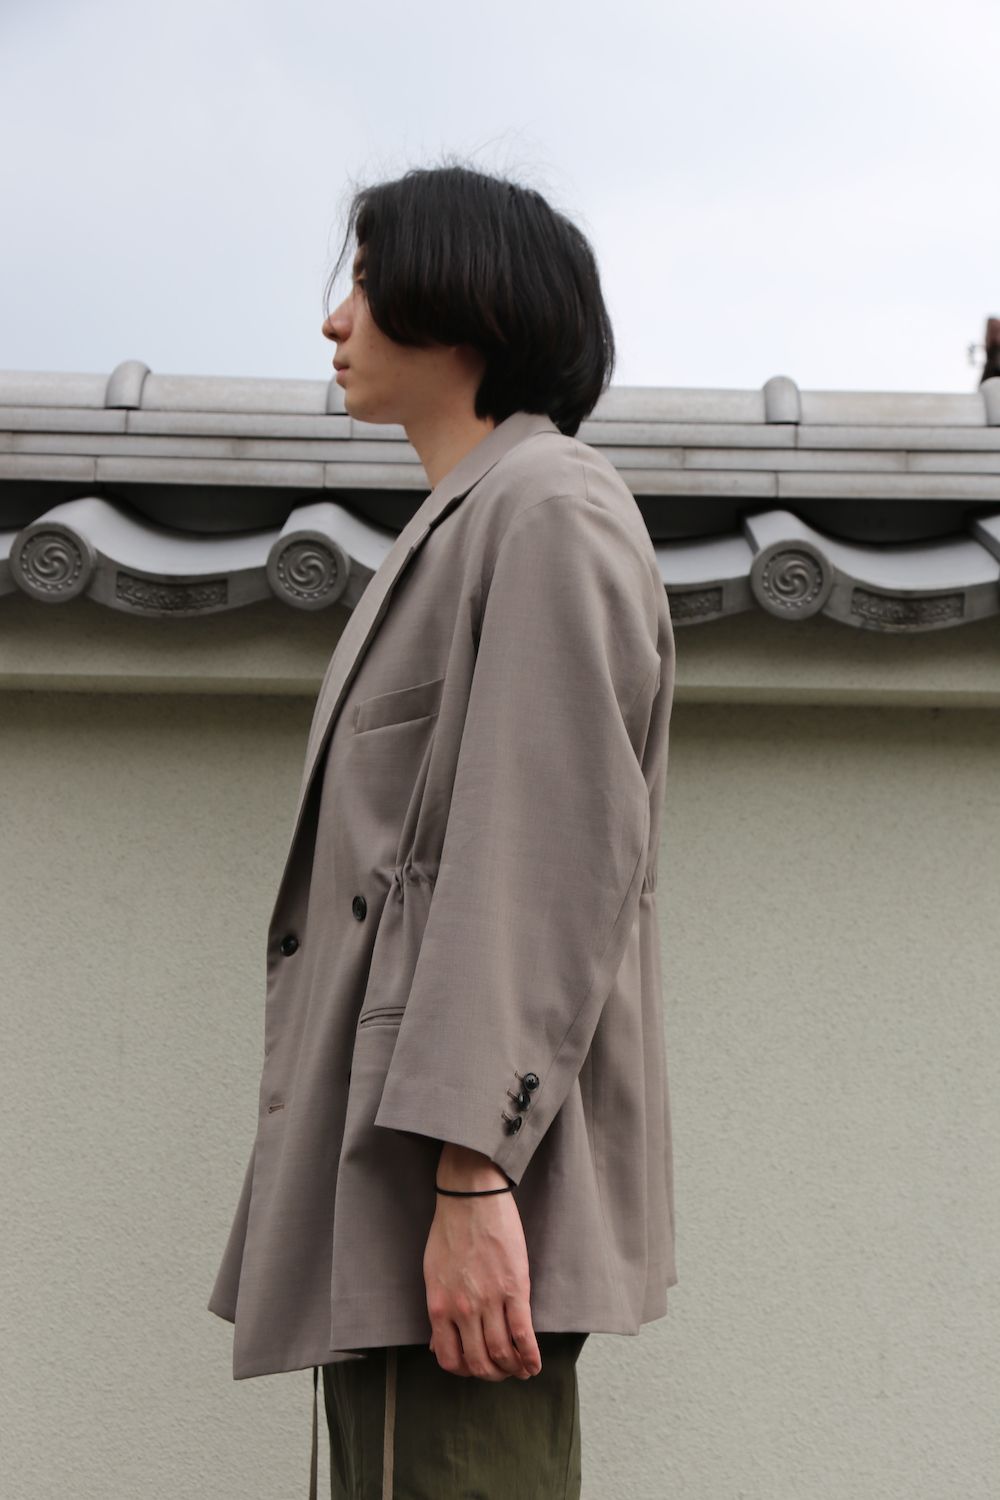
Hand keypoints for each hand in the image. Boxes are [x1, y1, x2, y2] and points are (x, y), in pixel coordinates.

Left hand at [424, 1146, 541, 1381]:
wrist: (469, 1197)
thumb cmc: (450, 1231)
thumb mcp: (433, 1274)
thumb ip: (439, 1311)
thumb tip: (437, 1343)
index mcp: (440, 1307)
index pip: (450, 1359)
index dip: (465, 1372)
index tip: (476, 1370)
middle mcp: (463, 1310)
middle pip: (479, 1362)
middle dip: (493, 1375)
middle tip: (503, 1374)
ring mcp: (489, 1300)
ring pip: (502, 1353)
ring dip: (513, 1369)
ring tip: (521, 1371)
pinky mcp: (515, 1288)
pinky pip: (523, 1334)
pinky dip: (530, 1356)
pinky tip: (535, 1365)